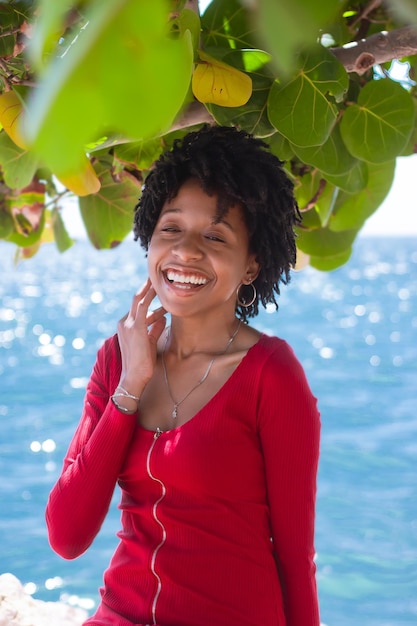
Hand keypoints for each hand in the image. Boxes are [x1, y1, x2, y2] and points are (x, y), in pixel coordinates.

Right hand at [117, 278, 166, 397]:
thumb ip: (155, 328)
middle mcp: (124, 322)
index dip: (148, 296)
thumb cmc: (142, 363)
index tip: (157, 288)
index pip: (137, 306)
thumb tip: (163, 317)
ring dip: (150, 288)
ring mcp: (128, 324)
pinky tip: (159, 290)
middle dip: (146, 286)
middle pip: (136, 298)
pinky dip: (151, 298)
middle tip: (156, 275)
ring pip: (139, 299)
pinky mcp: (135, 328)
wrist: (134, 378)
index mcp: (125, 326)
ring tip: (160, 279)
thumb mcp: (150, 342)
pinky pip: (143, 307)